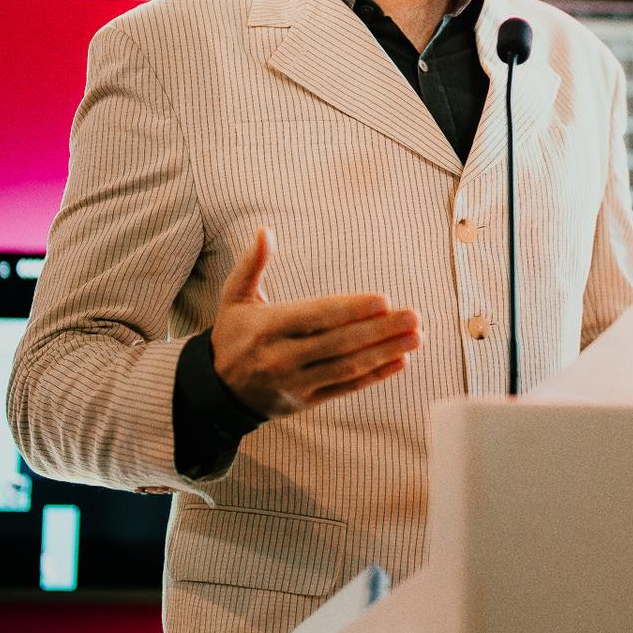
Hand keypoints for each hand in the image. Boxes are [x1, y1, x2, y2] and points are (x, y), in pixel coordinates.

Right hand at [211, 227, 419, 419]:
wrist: (216, 390)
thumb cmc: (233, 334)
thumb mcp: (234, 297)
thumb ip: (252, 264)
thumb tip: (264, 230)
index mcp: (266, 328)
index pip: (315, 317)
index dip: (350, 310)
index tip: (383, 300)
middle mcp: (281, 358)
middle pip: (339, 343)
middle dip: (380, 330)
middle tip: (414, 316)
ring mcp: (295, 383)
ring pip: (347, 368)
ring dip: (385, 352)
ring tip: (416, 337)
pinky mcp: (305, 402)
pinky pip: (345, 388)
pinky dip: (375, 376)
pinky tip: (400, 361)